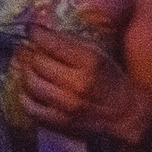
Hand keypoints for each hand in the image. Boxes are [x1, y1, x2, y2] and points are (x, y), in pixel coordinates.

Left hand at [14, 25, 151, 144]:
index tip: (32, 30)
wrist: (125, 114)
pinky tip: (33, 90)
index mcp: (91, 61)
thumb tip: (43, 31)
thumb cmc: (112, 81)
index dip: (36, 33)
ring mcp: (66, 104)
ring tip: (32, 69)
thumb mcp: (101, 55)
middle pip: (37, 62)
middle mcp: (77, 82)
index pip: (51, 42)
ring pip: (31, 83)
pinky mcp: (58, 121)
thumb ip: (74, 43)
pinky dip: (27, 96)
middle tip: (32, 51)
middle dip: (32, 54)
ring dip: (28, 74)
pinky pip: (30, 105)